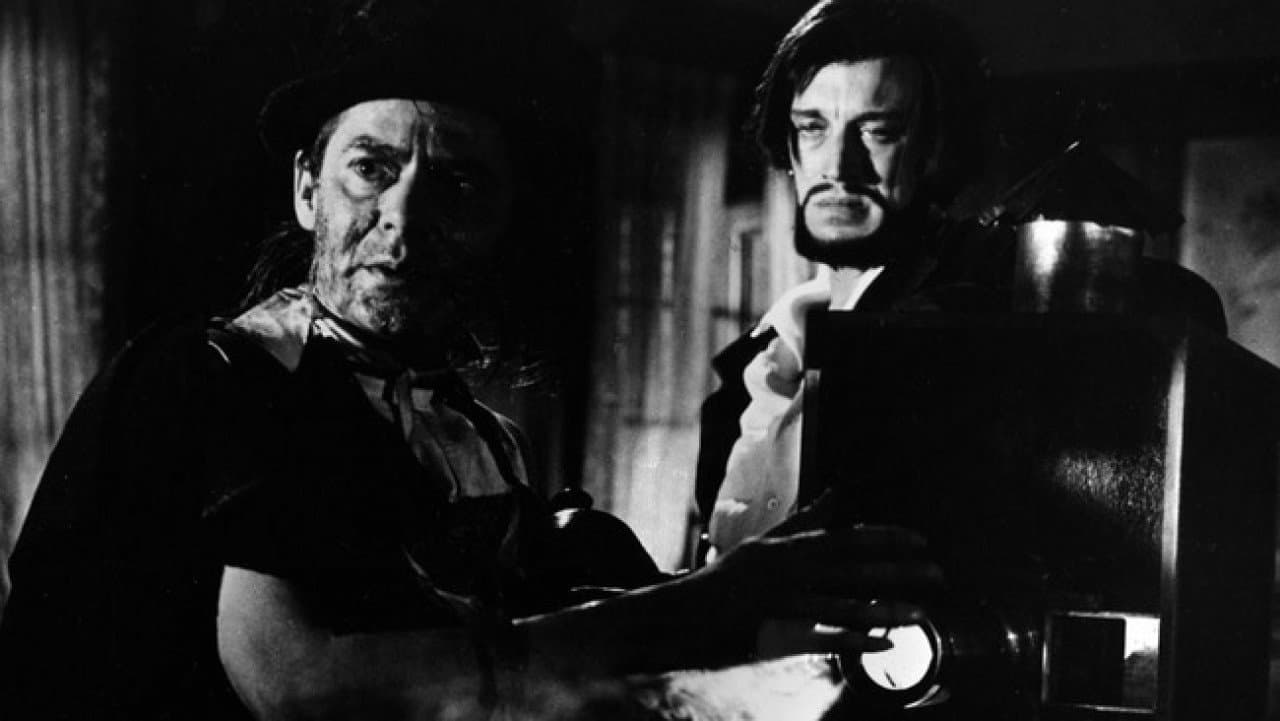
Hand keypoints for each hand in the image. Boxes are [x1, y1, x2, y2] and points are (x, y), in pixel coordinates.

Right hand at [703, 492, 941, 659]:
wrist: (683, 611)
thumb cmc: (726, 577)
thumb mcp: (765, 542)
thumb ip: (804, 521)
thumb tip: (836, 493)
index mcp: (790, 546)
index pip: (847, 537)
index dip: (887, 539)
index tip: (920, 542)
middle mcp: (790, 569)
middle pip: (855, 568)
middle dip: (899, 570)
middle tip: (938, 574)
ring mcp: (783, 601)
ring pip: (845, 604)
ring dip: (886, 608)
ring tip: (921, 613)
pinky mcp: (775, 630)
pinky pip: (823, 637)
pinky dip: (856, 641)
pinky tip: (884, 646)